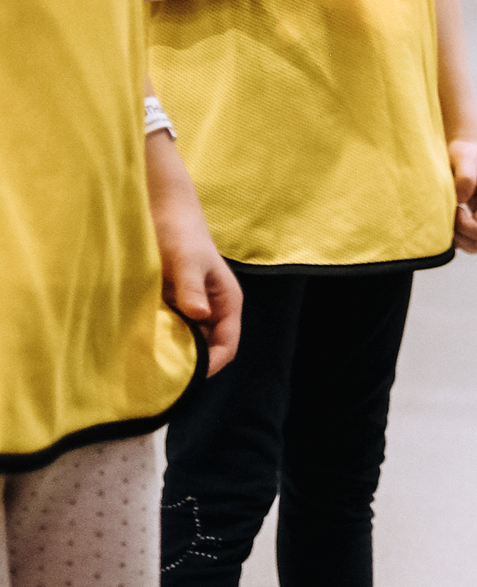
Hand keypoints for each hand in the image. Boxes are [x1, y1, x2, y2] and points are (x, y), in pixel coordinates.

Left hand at [143, 131, 240, 375]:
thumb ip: (192, 288)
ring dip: (172, 350)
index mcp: (227, 303)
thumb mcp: (186, 261)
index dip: (210, 364)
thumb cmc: (180, 233)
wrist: (161, 209)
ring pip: (187, 339)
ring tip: (149, 361)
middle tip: (163, 375)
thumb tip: (198, 315)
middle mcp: (212, 309)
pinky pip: (169, 327)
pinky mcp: (173, 302)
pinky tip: (140, 340)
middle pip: (207, 348)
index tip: (186, 377)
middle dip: (189, 363)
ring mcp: (192, 307)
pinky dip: (158, 336)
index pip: (227, 346)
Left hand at [449, 139, 476, 251]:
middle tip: (448, 215)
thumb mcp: (463, 158)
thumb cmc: (464, 153)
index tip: (451, 207)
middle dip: (460, 235)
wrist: (467, 152)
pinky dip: (459, 239)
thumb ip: (465, 178)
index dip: (461, 224)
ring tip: (449, 218)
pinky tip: (449, 221)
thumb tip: (461, 201)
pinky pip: (472, 244)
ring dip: (459, 239)